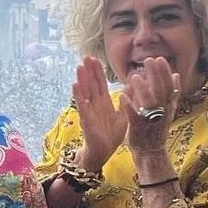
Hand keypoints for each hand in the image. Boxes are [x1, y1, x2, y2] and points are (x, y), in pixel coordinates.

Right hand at [71, 56, 127, 171]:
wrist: (104, 151)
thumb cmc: (111, 135)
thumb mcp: (123, 115)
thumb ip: (126, 100)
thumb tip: (132, 85)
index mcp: (104, 103)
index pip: (100, 83)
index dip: (97, 71)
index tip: (95, 59)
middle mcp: (94, 104)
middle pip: (91, 84)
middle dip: (89, 71)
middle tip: (85, 56)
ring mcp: (89, 110)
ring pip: (85, 92)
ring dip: (82, 79)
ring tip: (79, 66)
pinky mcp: (86, 119)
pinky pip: (81, 105)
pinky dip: (78, 95)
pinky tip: (75, 85)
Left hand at [120, 57, 181, 176]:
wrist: (151, 152)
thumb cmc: (156, 129)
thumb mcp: (167, 110)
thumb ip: (171, 93)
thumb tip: (177, 75)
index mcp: (168, 106)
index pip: (169, 86)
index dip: (165, 72)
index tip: (160, 59)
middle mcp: (162, 112)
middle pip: (161, 91)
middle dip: (156, 75)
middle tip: (149, 60)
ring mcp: (151, 121)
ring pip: (149, 103)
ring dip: (142, 89)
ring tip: (134, 76)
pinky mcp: (139, 129)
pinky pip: (134, 116)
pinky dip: (129, 106)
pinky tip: (122, 95)